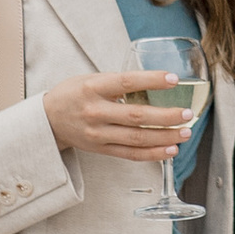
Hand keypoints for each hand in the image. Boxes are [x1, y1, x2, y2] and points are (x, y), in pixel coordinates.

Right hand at [42, 70, 194, 160]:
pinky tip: (170, 150)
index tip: (174, 79)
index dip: (151, 80)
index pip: (126, 82)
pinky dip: (153, 154)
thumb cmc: (73, 94)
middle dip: (166, 116)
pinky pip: (130, 154)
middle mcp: (95, 111)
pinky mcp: (100, 150)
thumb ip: (118, 82)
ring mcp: (97, 134)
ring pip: (136, 138)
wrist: (47, 121)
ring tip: (185, 132)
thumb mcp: (90, 79)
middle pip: (136, 116)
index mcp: (93, 87)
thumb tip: (157, 81)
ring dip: (165, 137)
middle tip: (187, 113)